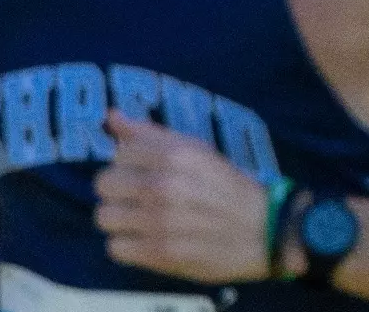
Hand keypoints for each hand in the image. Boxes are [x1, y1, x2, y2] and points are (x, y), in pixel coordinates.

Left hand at [94, 113, 270, 282]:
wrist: (264, 230)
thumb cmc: (229, 187)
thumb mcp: (199, 151)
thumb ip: (153, 134)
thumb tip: (112, 116)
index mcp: (176, 155)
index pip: (120, 153)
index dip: (131, 163)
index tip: (146, 172)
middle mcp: (164, 186)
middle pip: (104, 184)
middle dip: (120, 190)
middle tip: (140, 197)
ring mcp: (159, 222)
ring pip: (104, 217)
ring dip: (120, 219)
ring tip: (141, 219)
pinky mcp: (158, 253)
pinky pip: (115, 247)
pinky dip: (128, 245)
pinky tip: (147, 239)